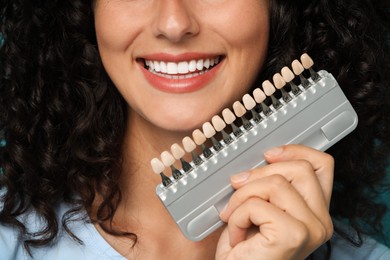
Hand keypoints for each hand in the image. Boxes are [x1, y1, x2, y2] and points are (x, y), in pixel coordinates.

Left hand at [215, 144, 333, 259]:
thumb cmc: (245, 248)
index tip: (269, 154)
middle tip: (237, 189)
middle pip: (298, 168)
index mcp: (315, 211)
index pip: (322, 165)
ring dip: (241, 198)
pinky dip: (236, 216)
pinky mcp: (292, 235)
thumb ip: (269, 185)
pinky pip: (256, 204)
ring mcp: (310, 229)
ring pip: (274, 183)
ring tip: (234, 218)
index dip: (295, 151)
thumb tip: (259, 160)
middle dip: (258, 174)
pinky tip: (236, 234)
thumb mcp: (260, 207)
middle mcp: (321, 221)